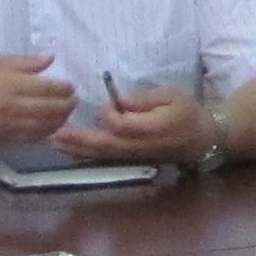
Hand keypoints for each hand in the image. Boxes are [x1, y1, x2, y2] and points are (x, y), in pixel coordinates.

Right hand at [0, 53, 78, 147]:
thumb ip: (24, 62)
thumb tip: (50, 58)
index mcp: (12, 83)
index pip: (48, 88)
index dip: (65, 88)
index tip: (72, 86)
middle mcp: (13, 106)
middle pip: (50, 109)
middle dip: (67, 105)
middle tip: (74, 101)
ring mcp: (9, 125)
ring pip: (44, 126)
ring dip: (60, 121)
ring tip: (66, 114)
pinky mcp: (4, 139)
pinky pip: (31, 138)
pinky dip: (45, 133)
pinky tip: (50, 128)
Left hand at [53, 86, 213, 166]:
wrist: (201, 138)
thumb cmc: (186, 111)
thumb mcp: (171, 95)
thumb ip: (144, 100)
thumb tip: (119, 102)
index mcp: (153, 129)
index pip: (122, 126)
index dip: (110, 114)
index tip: (111, 101)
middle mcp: (140, 147)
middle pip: (106, 145)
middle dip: (79, 140)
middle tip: (55, 134)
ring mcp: (135, 157)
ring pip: (103, 156)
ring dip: (77, 150)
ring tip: (54, 142)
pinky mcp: (131, 160)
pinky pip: (106, 159)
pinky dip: (86, 155)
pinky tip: (70, 151)